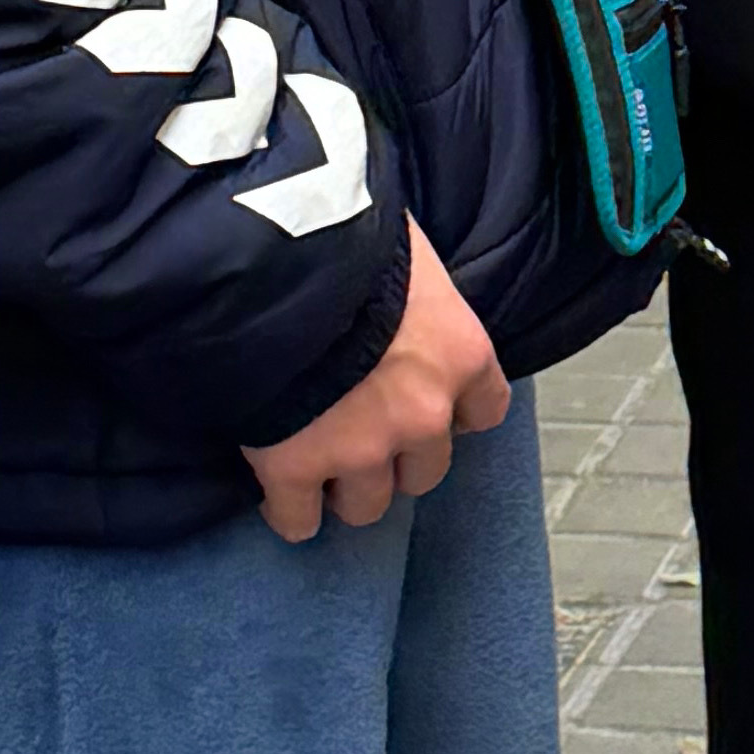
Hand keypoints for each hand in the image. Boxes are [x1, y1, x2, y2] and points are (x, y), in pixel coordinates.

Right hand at [246, 223, 510, 544]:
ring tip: (318, 462)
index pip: (485, 412)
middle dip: (395, 456)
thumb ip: (414, 286)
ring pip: (367, 505)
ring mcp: (359, 449)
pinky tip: (277, 493)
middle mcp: (423, 414)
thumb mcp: (404, 246)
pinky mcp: (294, 469)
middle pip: (425, 471)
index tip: (425, 402)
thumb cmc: (343, 234)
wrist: (268, 260)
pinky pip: (298, 519)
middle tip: (360, 430)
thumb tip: (400, 277)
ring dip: (346, 488)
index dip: (452, 411)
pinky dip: (289, 511)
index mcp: (461, 356)